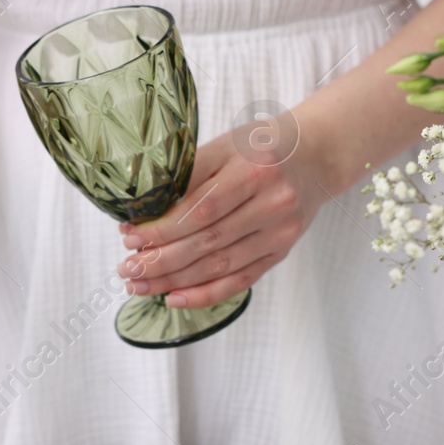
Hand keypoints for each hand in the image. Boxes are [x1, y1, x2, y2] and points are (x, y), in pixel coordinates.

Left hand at [117, 114, 331, 307]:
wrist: (315, 155)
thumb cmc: (261, 147)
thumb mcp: (225, 146)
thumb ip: (189, 176)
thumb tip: (143, 211)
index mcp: (256, 170)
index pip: (201, 210)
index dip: (162, 230)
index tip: (130, 238)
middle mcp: (272, 204)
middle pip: (208, 242)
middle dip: (161, 260)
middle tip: (127, 268)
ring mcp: (280, 233)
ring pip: (220, 266)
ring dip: (175, 281)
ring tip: (140, 285)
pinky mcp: (281, 252)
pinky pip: (240, 281)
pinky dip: (205, 294)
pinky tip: (175, 298)